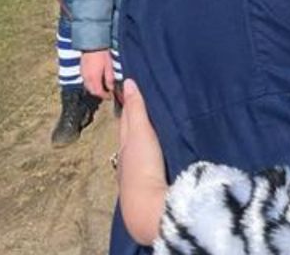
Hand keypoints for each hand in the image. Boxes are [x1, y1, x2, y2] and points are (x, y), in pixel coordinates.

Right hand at [81, 49, 115, 99]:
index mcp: (94, 78)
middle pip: (92, 91)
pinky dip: (91, 84)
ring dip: (94, 89)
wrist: (92, 44)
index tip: (110, 96)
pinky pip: (85, 81)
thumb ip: (110, 79)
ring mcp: (83, 74)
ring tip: (102, 87)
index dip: (105, 96)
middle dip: (99, 94)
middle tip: (106, 93)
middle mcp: (86, 78)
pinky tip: (96, 80)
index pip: (98, 92)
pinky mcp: (81, 70)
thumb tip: (111, 88)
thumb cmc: (102, 55)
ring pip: (88, 87)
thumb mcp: (109, 66)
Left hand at [118, 79, 167, 245]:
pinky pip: (154, 162)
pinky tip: (163, 152)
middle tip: (145, 102)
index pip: (127, 120)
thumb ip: (137, 110)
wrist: (150, 207)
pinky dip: (156, 153)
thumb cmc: (143, 167)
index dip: (130, 106)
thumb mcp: (140, 134)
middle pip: (132, 135)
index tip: (134, 90)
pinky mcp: (153, 186)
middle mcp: (130, 159)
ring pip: (142, 150)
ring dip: (147, 138)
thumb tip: (129, 82)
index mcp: (126, 145)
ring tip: (157, 125)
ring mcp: (140, 175)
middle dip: (136, 120)